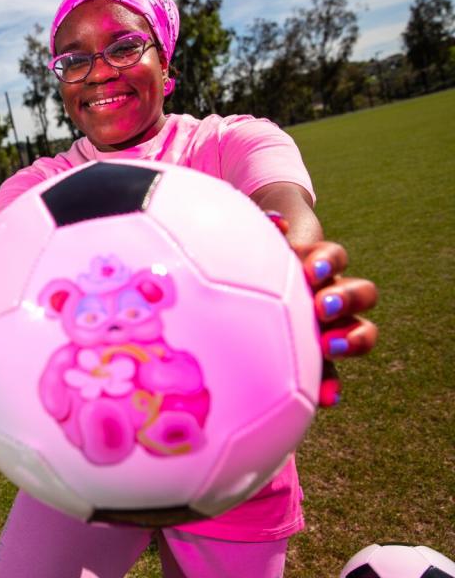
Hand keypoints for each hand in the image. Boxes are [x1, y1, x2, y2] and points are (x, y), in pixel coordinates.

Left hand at [267, 212, 377, 406]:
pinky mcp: (320, 353)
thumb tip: (275, 221)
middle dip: (345, 298)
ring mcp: (332, 324)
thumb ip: (269, 240)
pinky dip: (332, 384)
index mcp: (315, 264)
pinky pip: (333, 373)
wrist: (255, 282)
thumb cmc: (256, 265)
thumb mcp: (259, 252)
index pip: (332, 258)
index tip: (310, 273)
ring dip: (355, 337)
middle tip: (321, 306)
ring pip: (363, 327)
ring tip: (332, 346)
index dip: (326, 263)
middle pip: (361, 292)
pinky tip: (329, 399)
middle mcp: (331, 294)